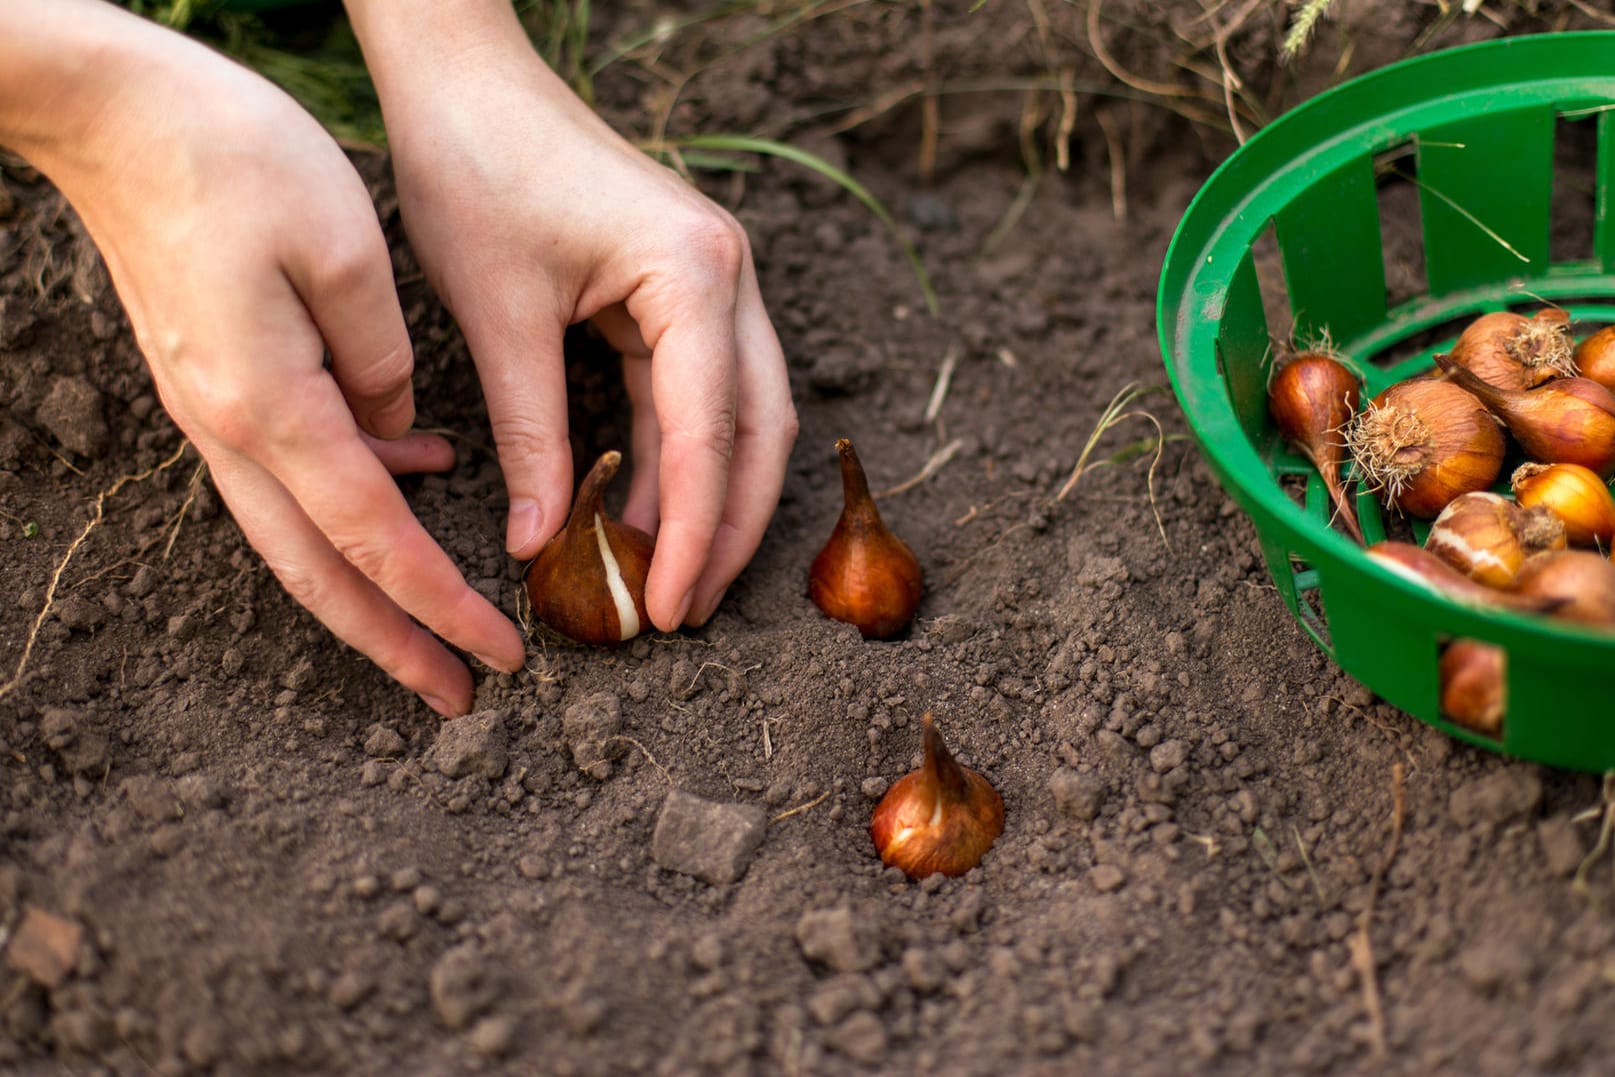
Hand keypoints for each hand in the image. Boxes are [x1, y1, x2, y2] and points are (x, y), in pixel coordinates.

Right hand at [5, 3, 524, 714]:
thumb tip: (403, 436)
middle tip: (458, 695)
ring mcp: (214, 410)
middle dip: (393, 643)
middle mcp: (232, 429)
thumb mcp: (345, 250)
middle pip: (320, 572)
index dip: (440, 605)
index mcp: (272, 407)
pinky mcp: (215, 382)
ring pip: (299, 535)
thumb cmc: (231, 156)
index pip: (374, 539)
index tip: (499, 655)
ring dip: (370, 588)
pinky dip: (352, 497)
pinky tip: (417, 471)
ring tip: (439, 625)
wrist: (111, 110)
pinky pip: (290, 470)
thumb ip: (384, 363)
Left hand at [348, 1, 797, 630]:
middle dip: (730, 528)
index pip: (710, 432)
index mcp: (694, 274)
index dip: (695, 532)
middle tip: (688, 610)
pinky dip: (676, 456)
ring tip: (670, 578)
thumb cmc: (476, 169)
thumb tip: (542, 543)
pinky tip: (644, 510)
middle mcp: (727, 276)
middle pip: (759, 431)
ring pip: (742, 417)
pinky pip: (697, 391)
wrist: (465, 77)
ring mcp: (713, 281)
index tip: (672, 607)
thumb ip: (532, 434)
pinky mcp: (682, 289)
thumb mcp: (498, 316)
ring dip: (710, 498)